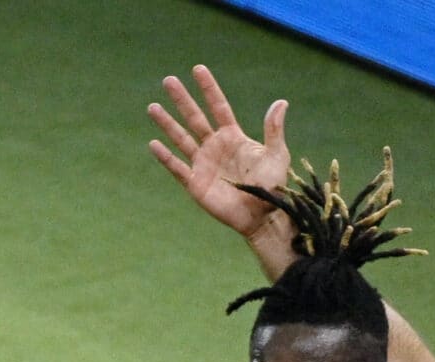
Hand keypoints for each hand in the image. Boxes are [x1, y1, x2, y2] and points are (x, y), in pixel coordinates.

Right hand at [147, 64, 290, 242]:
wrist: (262, 219)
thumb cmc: (273, 188)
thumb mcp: (277, 156)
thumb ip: (274, 131)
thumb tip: (281, 102)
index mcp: (233, 137)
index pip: (218, 107)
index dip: (209, 89)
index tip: (198, 69)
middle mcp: (215, 147)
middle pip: (195, 118)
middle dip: (182, 100)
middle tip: (169, 80)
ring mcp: (204, 164)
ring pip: (181, 139)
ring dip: (167, 123)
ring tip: (152, 107)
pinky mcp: (196, 184)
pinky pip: (177, 168)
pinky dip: (165, 157)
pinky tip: (153, 144)